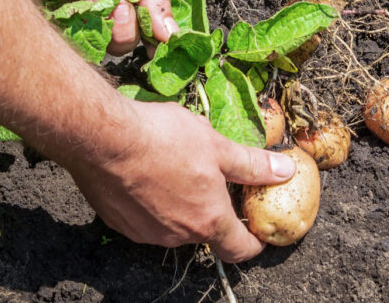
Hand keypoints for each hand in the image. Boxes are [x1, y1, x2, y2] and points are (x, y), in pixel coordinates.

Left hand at [6, 0, 176, 53]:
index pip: (146, 31)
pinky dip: (71, 20)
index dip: (153, 40)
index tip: (156, 41)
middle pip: (122, 42)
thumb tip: (172, 38)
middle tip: (118, 5)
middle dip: (124, 28)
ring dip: (100, 21)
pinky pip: (61, 32)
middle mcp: (104, 7)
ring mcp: (74, 10)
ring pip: (93, 41)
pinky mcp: (47, 9)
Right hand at [60, 98, 295, 260]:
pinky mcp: (121, 224)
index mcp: (208, 220)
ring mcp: (147, 233)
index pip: (240, 249)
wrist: (103, 138)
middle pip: (207, 233)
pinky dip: (155, 203)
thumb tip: (285, 171)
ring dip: (183, 205)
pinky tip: (150, 174)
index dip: (254, 243)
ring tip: (179, 168)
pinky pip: (147, 219)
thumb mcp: (217, 146)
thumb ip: (252, 165)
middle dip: (215, 211)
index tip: (259, 232)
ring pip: (176, 225)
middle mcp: (178, 235)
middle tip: (215, 181)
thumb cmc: (164, 139)